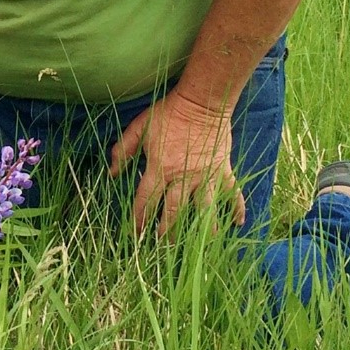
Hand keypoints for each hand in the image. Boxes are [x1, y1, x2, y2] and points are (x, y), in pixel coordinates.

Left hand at [108, 90, 245, 236]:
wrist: (201, 102)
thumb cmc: (168, 113)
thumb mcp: (140, 127)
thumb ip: (124, 150)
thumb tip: (111, 172)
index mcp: (160, 168)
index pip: (146, 200)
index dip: (139, 218)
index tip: (136, 233)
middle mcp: (183, 177)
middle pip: (174, 211)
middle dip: (167, 231)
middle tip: (162, 246)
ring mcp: (205, 175)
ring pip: (204, 209)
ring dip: (202, 229)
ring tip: (199, 247)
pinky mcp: (222, 169)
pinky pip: (232, 192)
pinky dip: (236, 207)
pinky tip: (238, 223)